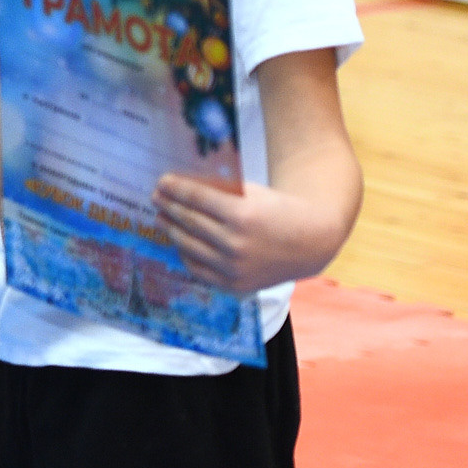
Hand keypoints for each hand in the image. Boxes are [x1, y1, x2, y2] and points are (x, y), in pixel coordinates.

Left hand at [154, 173, 342, 294]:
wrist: (312, 244)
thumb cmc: (280, 211)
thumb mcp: (253, 192)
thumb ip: (220, 190)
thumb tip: (183, 185)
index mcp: (242, 215)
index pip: (196, 198)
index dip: (175, 188)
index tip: (162, 182)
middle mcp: (236, 243)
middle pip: (189, 221)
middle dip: (168, 207)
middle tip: (156, 198)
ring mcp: (235, 268)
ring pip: (190, 245)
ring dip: (171, 229)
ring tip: (161, 218)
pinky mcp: (236, 285)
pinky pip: (199, 270)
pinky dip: (186, 255)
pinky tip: (179, 242)